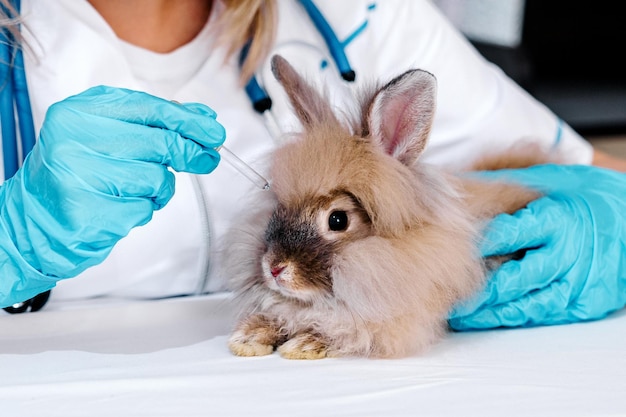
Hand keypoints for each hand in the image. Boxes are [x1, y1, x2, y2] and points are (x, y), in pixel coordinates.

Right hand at [0, 86, 224, 306]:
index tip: (213, 129)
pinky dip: (143, 209)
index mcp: (80, 112)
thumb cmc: (78, 174)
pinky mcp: (91, 213)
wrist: (35, 221)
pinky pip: (144, 208)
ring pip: (156, 178)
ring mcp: (82, 177)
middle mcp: (76, 139)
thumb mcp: (107, 136)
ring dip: (159, 188)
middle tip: (207, 159)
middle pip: (160, 143)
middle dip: (190, 152)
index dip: (188, 120)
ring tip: (135, 190)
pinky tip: (120, 207)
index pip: (149, 109)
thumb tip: (202, 119)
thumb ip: (152, 124)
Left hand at [449, 164, 625, 329]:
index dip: (476, 248)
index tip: (449, 254)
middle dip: (479, 292)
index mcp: (555, 218)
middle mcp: (567, 252)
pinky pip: (546, 315)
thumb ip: (506, 188)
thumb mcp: (547, 180)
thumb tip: (462, 186)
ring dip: (492, 313)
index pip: (508, 235)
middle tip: (449, 299)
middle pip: (515, 278)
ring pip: (528, 304)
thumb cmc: (582, 195)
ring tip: (462, 317)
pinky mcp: (586, 302)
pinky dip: (518, 317)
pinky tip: (494, 318)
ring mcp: (578, 281)